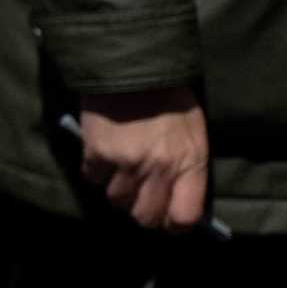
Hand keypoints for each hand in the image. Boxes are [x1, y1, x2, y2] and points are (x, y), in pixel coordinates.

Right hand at [79, 88, 210, 231]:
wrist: (133, 64)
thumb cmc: (169, 98)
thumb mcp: (193, 132)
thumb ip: (187, 168)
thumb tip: (177, 201)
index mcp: (189, 162)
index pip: (184, 216)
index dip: (174, 223)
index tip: (168, 219)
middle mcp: (159, 168)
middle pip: (145, 216)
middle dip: (141, 210)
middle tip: (139, 196)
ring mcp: (126, 163)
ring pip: (116, 200)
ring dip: (117, 188)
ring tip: (121, 167)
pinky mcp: (97, 153)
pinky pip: (93, 179)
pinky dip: (96, 170)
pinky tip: (103, 152)